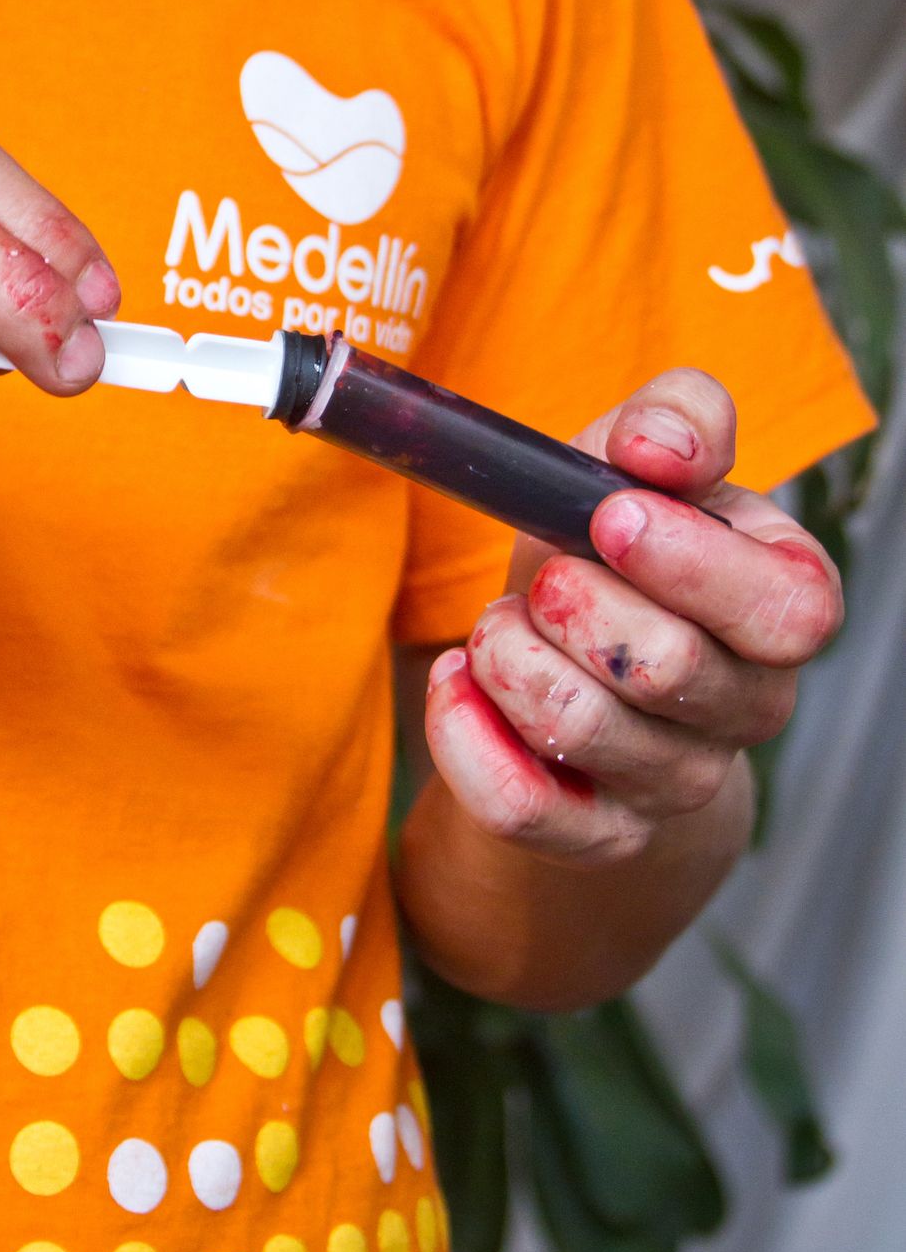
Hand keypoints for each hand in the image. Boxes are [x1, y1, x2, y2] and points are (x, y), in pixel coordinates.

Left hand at [421, 369, 842, 864]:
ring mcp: (679, 782)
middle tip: (546, 575)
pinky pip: (517, 802)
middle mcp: (751, 705)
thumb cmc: (613, 544)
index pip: (791, 613)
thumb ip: (675, 418)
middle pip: (665, 667)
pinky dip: (460, 726)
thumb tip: (660, 447)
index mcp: (786, 604)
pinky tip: (459, 681)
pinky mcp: (600, 834)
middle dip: (569, 597)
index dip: (692, 565)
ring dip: (506, 649)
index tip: (610, 517)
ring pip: (576, 725)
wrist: (570, 651)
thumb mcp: (640, 458)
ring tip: (504, 625)